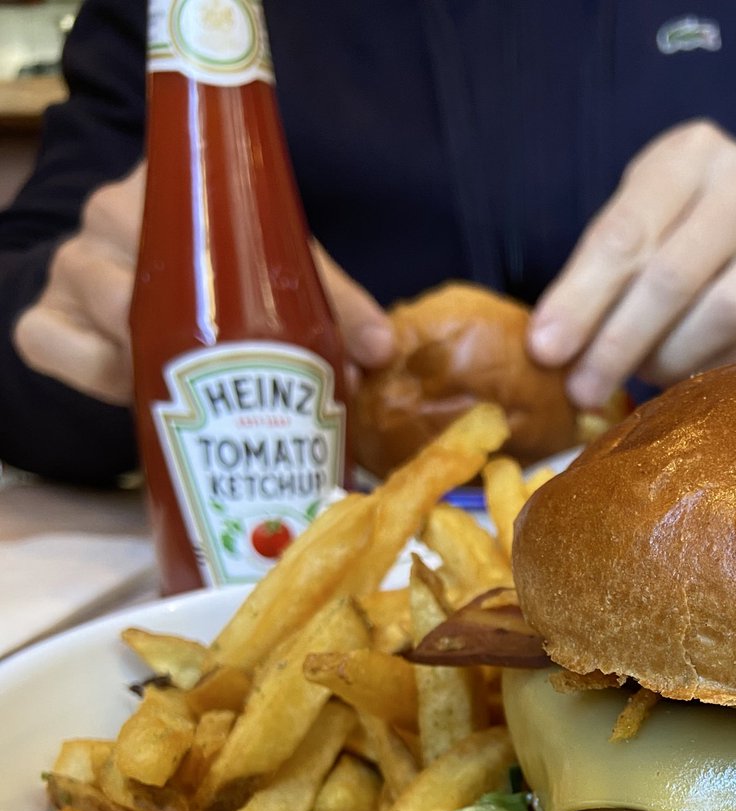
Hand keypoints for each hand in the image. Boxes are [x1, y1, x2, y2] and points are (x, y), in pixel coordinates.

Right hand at [13, 164, 394, 404]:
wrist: (164, 325)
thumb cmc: (235, 292)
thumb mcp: (292, 287)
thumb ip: (339, 308)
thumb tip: (381, 351)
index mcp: (178, 187)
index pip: (191, 185)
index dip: (228, 228)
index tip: (257, 279)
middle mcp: (111, 216)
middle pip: (139, 237)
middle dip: (200, 317)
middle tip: (249, 360)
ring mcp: (71, 268)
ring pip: (94, 295)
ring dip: (153, 347)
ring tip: (201, 381)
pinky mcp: (45, 323)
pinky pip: (48, 342)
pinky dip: (92, 371)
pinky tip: (136, 389)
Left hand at [527, 120, 735, 408]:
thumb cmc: (690, 227)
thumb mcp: (643, 221)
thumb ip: (601, 270)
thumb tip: (551, 347)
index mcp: (692, 153)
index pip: (626, 232)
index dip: (581, 299)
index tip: (545, 352)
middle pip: (673, 277)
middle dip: (618, 343)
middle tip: (582, 390)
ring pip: (724, 313)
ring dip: (667, 360)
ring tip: (635, 381)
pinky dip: (712, 370)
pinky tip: (685, 378)